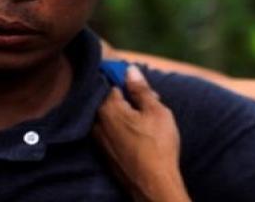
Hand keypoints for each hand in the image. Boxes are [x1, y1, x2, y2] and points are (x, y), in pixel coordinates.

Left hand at [93, 65, 189, 201]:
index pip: (111, 82)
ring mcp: (98, 140)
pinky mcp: (104, 154)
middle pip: (109, 100)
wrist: (153, 184)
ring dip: (124, 113)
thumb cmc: (158, 146)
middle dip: (126, 97)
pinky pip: (109, 132)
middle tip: (149, 102)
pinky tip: (138, 134)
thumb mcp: (156, 111)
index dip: (127, 79)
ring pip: (109, 116)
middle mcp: (97, 123)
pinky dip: (121, 128)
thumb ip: (141, 89)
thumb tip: (130, 70)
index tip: (139, 83)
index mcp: (108, 109)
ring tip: (146, 120)